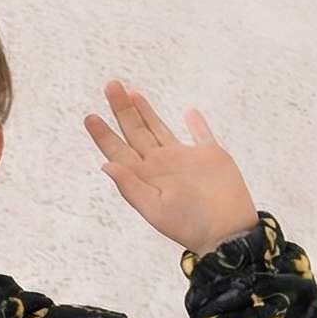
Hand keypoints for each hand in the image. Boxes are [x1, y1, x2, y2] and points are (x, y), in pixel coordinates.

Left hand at [84, 83, 258, 257]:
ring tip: (131, 93)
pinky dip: (196, 123)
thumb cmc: (189, 225)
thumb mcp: (154, 209)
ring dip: (146, 112)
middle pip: (136, 133)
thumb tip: (105, 166)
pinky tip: (189, 112)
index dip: (104, 135)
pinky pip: (201, 135)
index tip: (90, 117)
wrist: (227, 231)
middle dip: (122, 110)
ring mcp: (185, 159)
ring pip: (160, 129)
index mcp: (146, 177)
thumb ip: (130, 187)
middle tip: (111, 86)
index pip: (120, 152)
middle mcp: (162, 165)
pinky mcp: (210, 156)